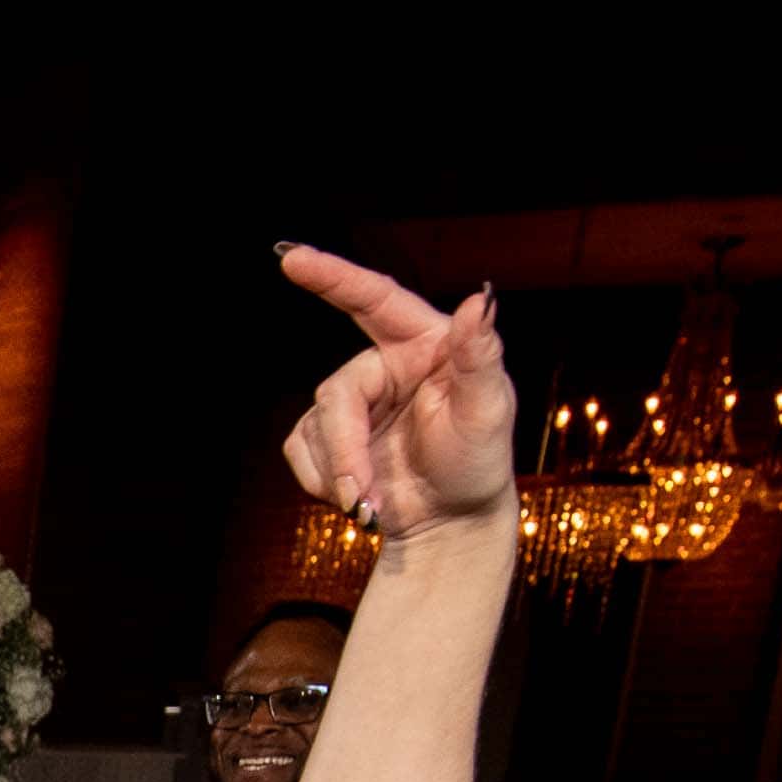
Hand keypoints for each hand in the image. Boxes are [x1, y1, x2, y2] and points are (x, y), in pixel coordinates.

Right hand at [274, 246, 518, 537]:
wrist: (452, 522)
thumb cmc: (479, 461)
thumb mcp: (488, 410)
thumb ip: (480, 354)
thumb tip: (478, 300)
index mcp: (424, 343)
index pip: (375, 299)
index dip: (333, 276)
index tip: (293, 260)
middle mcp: (385, 365)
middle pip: (338, 391)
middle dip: (344, 446)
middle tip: (359, 491)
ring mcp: (356, 402)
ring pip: (317, 425)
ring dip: (338, 471)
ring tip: (368, 503)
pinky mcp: (330, 437)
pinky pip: (300, 449)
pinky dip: (323, 481)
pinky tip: (355, 498)